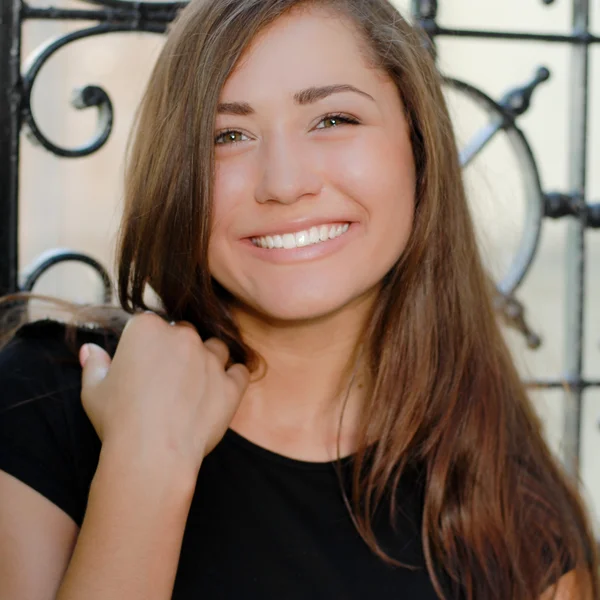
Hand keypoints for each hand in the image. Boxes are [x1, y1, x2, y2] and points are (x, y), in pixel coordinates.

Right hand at [79, 312, 248, 473]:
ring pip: (215, 348)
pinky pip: (239, 371)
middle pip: (184, 333)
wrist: (152, 454)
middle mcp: (183, 336)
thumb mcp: (93, 390)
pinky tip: (222, 390)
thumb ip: (95, 364)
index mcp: (147, 329)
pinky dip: (233, 378)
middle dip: (177, 349)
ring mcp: (211, 359)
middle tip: (168, 378)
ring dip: (207, 359)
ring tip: (195, 384)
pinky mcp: (231, 384)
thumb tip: (90, 349)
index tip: (142, 363)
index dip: (145, 343)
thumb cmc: (118, 420)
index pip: (149, 324)